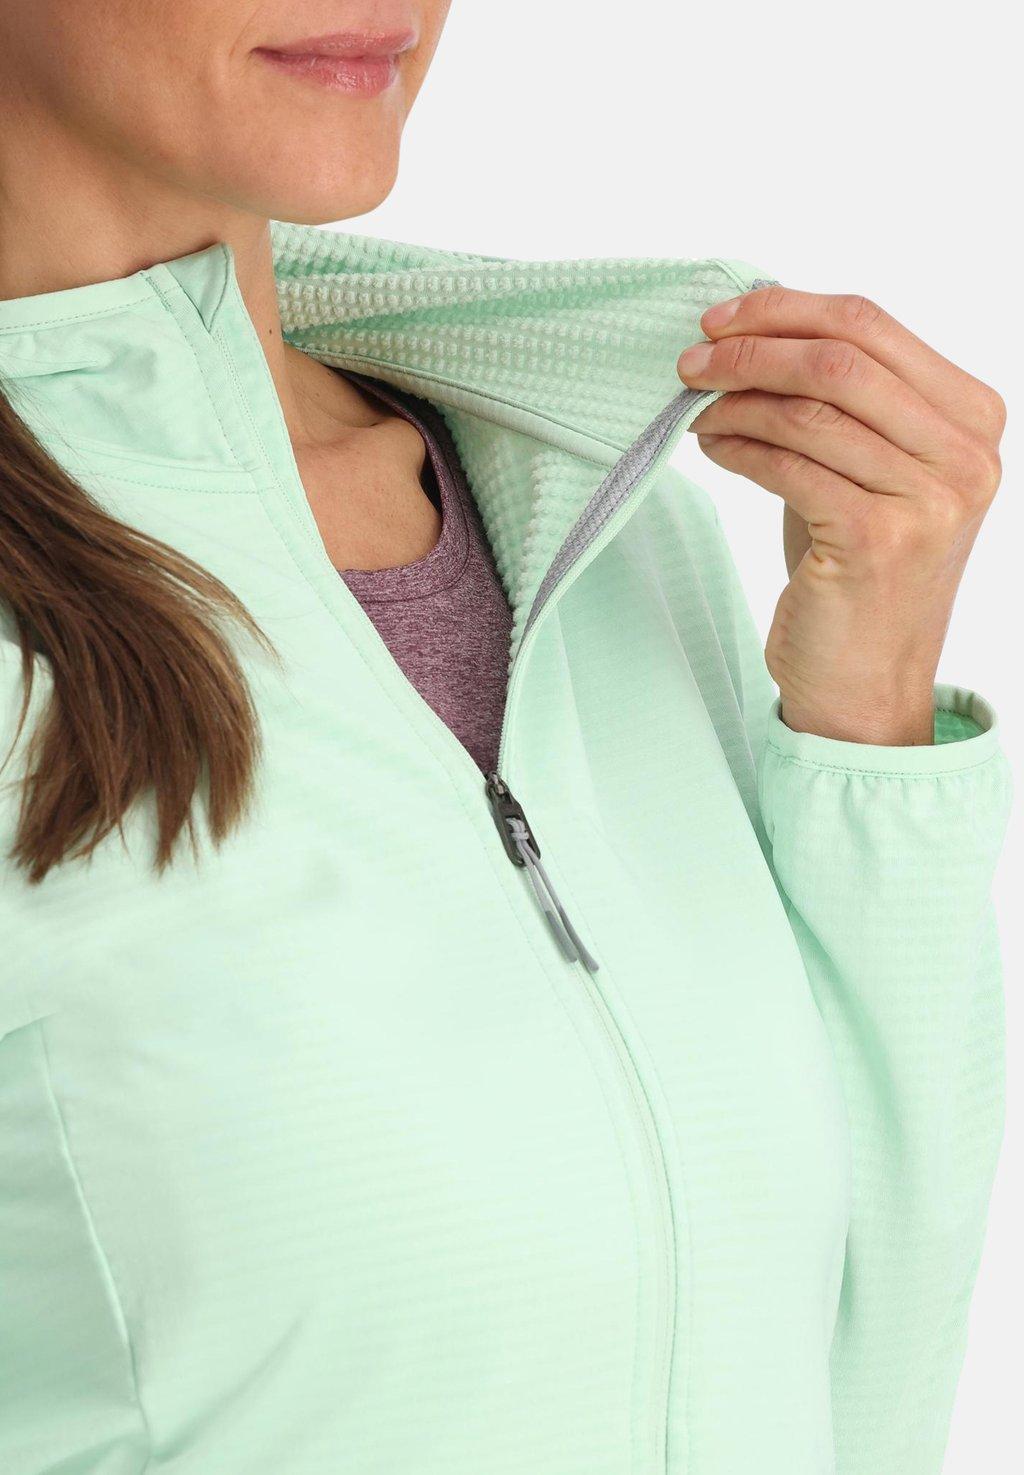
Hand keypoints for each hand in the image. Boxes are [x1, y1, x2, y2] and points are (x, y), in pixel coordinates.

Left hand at [677, 287, 1004, 743]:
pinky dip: (739, 448)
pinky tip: (713, 449)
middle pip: (840, 359)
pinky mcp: (878, 539)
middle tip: (691, 360)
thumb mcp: (865, 470)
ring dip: (736, 402)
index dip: (786, 310)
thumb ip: (837, 402)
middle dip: (752, 349)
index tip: (722, 318)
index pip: (872, 324)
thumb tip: (757, 327)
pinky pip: (789, 465)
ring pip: (809, 410)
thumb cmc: (857, 572)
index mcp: (972, 418)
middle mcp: (965, 455)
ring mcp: (929, 499)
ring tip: (696, 410)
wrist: (865, 681)